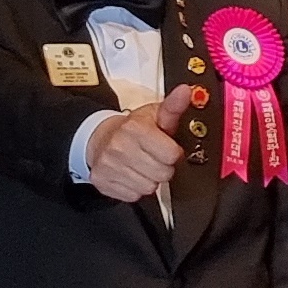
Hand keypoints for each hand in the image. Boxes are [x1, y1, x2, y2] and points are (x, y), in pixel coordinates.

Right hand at [90, 87, 201, 202]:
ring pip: (149, 188)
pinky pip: (133, 196)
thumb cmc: (134, 129)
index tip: (166, 147)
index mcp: (135, 129)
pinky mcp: (102, 182)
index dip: (173, 153)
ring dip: (149, 179)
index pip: (172, 155)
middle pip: (162, 174)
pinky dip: (135, 188)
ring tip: (143, 165)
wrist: (101, 138)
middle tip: (154, 157)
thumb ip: (174, 106)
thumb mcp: (155, 115)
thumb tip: (186, 91)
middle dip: (163, 167)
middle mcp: (119, 147)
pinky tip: (131, 174)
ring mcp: (109, 166)